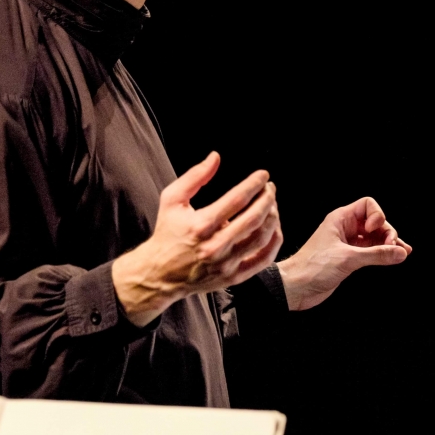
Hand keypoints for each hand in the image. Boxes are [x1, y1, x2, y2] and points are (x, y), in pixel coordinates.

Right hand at [111, 152, 282, 326]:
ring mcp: (226, 264)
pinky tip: (274, 228)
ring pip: (262, 238)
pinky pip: (263, 260)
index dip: (254, 184)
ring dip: (272, 218)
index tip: (263, 175)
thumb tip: (216, 157)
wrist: (159, 273)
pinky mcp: (233, 278)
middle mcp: (215, 246)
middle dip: (267, 198)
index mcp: (201, 225)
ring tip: (271, 205)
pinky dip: (274, 243)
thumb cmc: (167, 232)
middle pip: (254, 218)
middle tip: (270, 188)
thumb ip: (194, 176)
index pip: (237, 199)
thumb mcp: (172, 200)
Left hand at [276, 197, 410, 310]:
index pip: (368, 205)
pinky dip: (384, 253)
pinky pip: (372, 251)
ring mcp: (349, 243)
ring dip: (389, 243)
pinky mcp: (350, 258)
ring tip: (403, 252)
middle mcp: (346, 228)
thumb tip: (401, 252)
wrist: (295, 287)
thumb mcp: (348, 259)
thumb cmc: (312, 267)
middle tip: (393, 247)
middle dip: (387, 232)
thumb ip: (376, 255)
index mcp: (341, 219)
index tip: (375, 231)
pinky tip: (396, 257)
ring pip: (376, 237)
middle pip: (376, 222)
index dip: (377, 215)